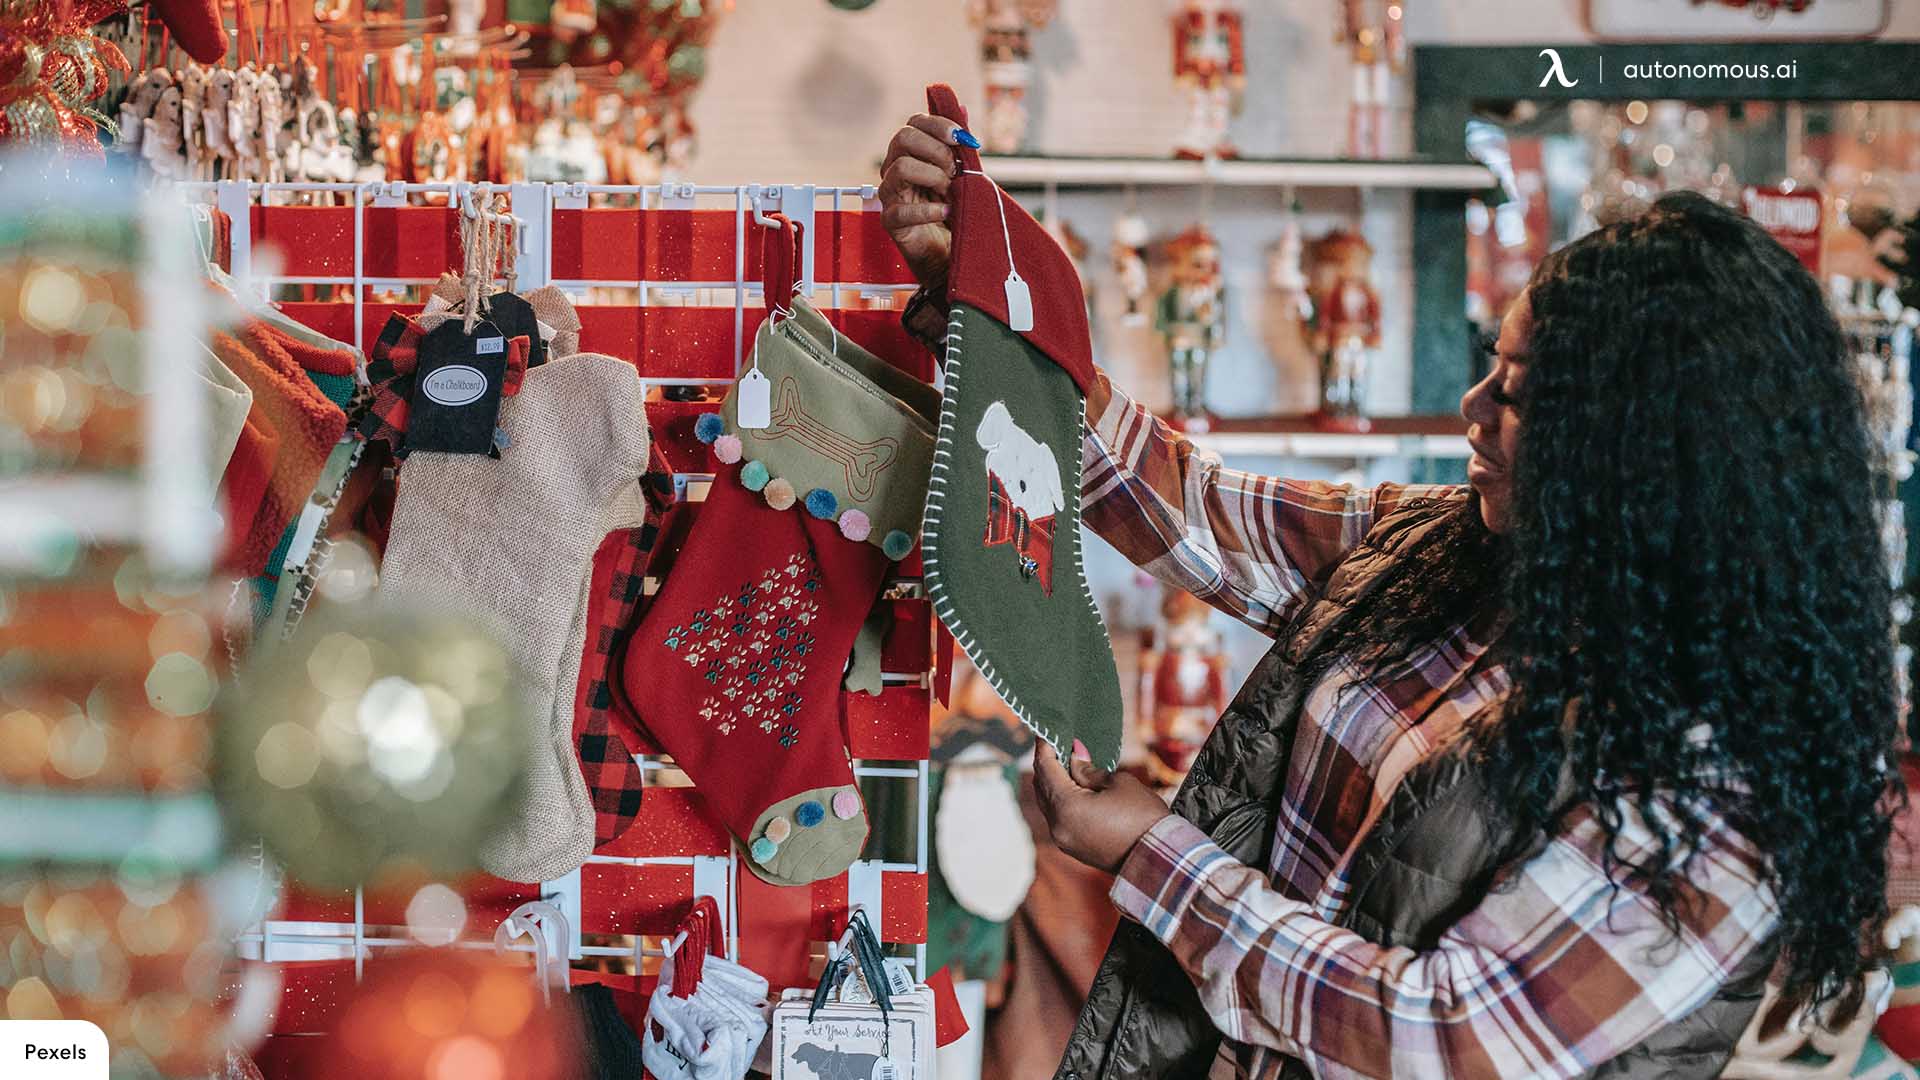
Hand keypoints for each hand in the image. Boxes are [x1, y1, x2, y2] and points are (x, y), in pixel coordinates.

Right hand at [879, 114, 962, 292]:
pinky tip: (947, 212)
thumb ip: (959, 147)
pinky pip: (901, 210)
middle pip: (903, 138)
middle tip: (955, 171)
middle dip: (936, 150)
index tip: (961, 138)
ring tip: (950, 193)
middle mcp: (895, 169)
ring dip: (933, 177)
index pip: (914, 123)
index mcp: (911, 154)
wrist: (952, 253)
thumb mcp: (963, 175)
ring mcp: (890, 195)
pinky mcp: (891, 221)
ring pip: (901, 167)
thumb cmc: (955, 213)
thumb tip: (962, 109)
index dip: (938, 125)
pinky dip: (930, 210)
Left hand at [1032, 740, 1172, 874]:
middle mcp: (1058, 826)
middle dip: (1047, 764)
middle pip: (1042, 788)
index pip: (1046, 769)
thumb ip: (1088, 769)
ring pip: (1048, 805)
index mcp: (1066, 807)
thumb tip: (1074, 756)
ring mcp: (1064, 841)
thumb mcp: (1118, 783)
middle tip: (1056, 744)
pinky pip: (1058, 818)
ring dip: (1053, 783)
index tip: (1046, 731)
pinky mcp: (1074, 849)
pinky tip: (1071, 787)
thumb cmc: (1143, 816)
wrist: (1161, 859)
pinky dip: (1060, 800)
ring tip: (1063, 763)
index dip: (1045, 747)